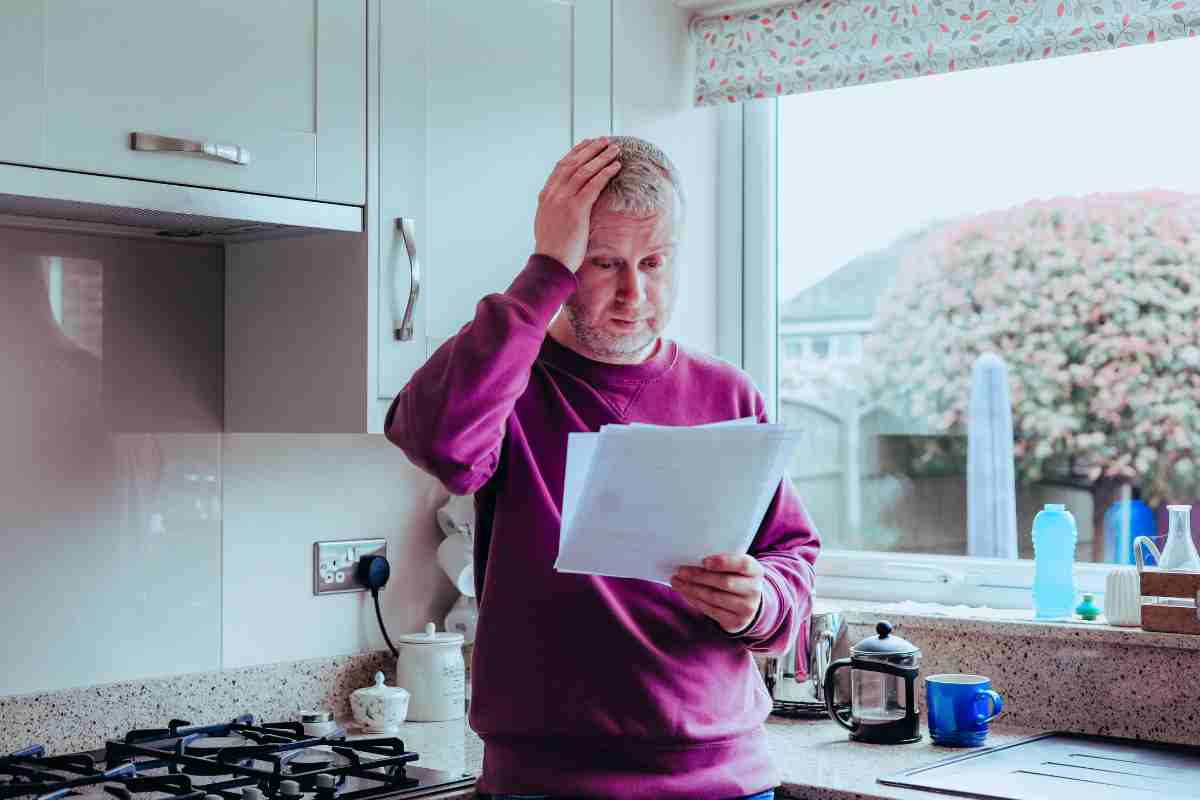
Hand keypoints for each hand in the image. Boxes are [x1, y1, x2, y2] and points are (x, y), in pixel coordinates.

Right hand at [534, 137, 621, 272]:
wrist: (550, 264)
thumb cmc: (553, 251)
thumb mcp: (549, 225)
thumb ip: (555, 211)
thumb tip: (565, 209)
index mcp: (546, 196)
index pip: (561, 167)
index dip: (575, 153)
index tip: (587, 145)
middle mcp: (553, 194)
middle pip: (573, 163)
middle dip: (590, 149)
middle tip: (604, 140)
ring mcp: (563, 200)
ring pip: (584, 170)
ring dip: (601, 157)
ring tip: (614, 149)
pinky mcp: (576, 209)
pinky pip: (593, 185)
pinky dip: (605, 173)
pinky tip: (615, 166)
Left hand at [671, 554, 764, 633]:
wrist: (748, 603)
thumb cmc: (735, 578)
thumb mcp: (735, 567)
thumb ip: (722, 562)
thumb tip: (692, 559)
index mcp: (755, 571)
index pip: (743, 564)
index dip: (724, 562)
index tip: (704, 561)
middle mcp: (754, 590)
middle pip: (725, 582)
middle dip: (699, 576)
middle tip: (681, 571)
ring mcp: (746, 608)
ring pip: (714, 597)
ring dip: (692, 589)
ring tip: (677, 582)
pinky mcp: (736, 621)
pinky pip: (711, 610)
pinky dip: (695, 600)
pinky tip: (685, 593)